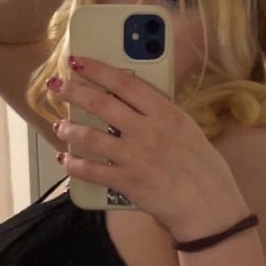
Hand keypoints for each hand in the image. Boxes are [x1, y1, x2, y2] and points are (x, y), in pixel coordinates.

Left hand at [50, 55, 245, 239]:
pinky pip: (91, 170)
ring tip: (60, 125)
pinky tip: (66, 159)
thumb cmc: (202, 167)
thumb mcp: (187, 130)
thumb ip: (160, 116)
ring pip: (90, 136)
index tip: (78, 61)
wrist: (208, 205)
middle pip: (101, 104)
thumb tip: (133, 104)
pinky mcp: (127, 182)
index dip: (98, 70)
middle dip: (74, 92)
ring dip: (69, 128)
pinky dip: (74, 164)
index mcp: (165, 113)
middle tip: (56, 86)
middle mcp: (148, 131)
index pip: (125, 83)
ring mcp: (135, 157)